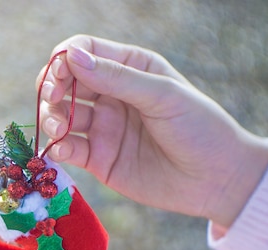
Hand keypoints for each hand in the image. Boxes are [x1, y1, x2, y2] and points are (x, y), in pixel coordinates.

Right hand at [37, 35, 267, 229]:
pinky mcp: (98, 159)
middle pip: (65, 83)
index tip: (59, 75)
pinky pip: (68, 149)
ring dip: (51, 117)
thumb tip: (71, 56)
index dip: (64, 59)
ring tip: (58, 127)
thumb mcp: (162, 95)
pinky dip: (58, 148)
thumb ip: (116, 77)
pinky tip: (62, 150)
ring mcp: (102, 128)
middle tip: (52, 99)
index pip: (84, 51)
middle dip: (51, 88)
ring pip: (61, 115)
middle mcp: (111, 95)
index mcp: (130, 68)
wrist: (216, 180)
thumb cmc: (199, 128)